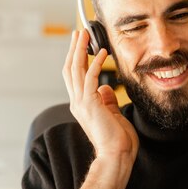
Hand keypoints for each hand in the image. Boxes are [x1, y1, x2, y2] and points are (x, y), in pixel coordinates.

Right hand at [62, 30, 138, 181]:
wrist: (117, 155)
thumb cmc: (118, 139)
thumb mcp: (112, 114)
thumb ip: (107, 100)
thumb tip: (105, 87)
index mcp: (81, 105)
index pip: (74, 77)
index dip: (75, 59)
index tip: (80, 44)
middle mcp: (77, 102)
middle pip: (70, 69)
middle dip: (74, 49)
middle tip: (78, 33)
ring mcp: (81, 103)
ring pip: (75, 70)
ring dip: (80, 50)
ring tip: (85, 35)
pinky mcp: (90, 104)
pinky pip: (90, 77)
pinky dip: (95, 63)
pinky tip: (103, 53)